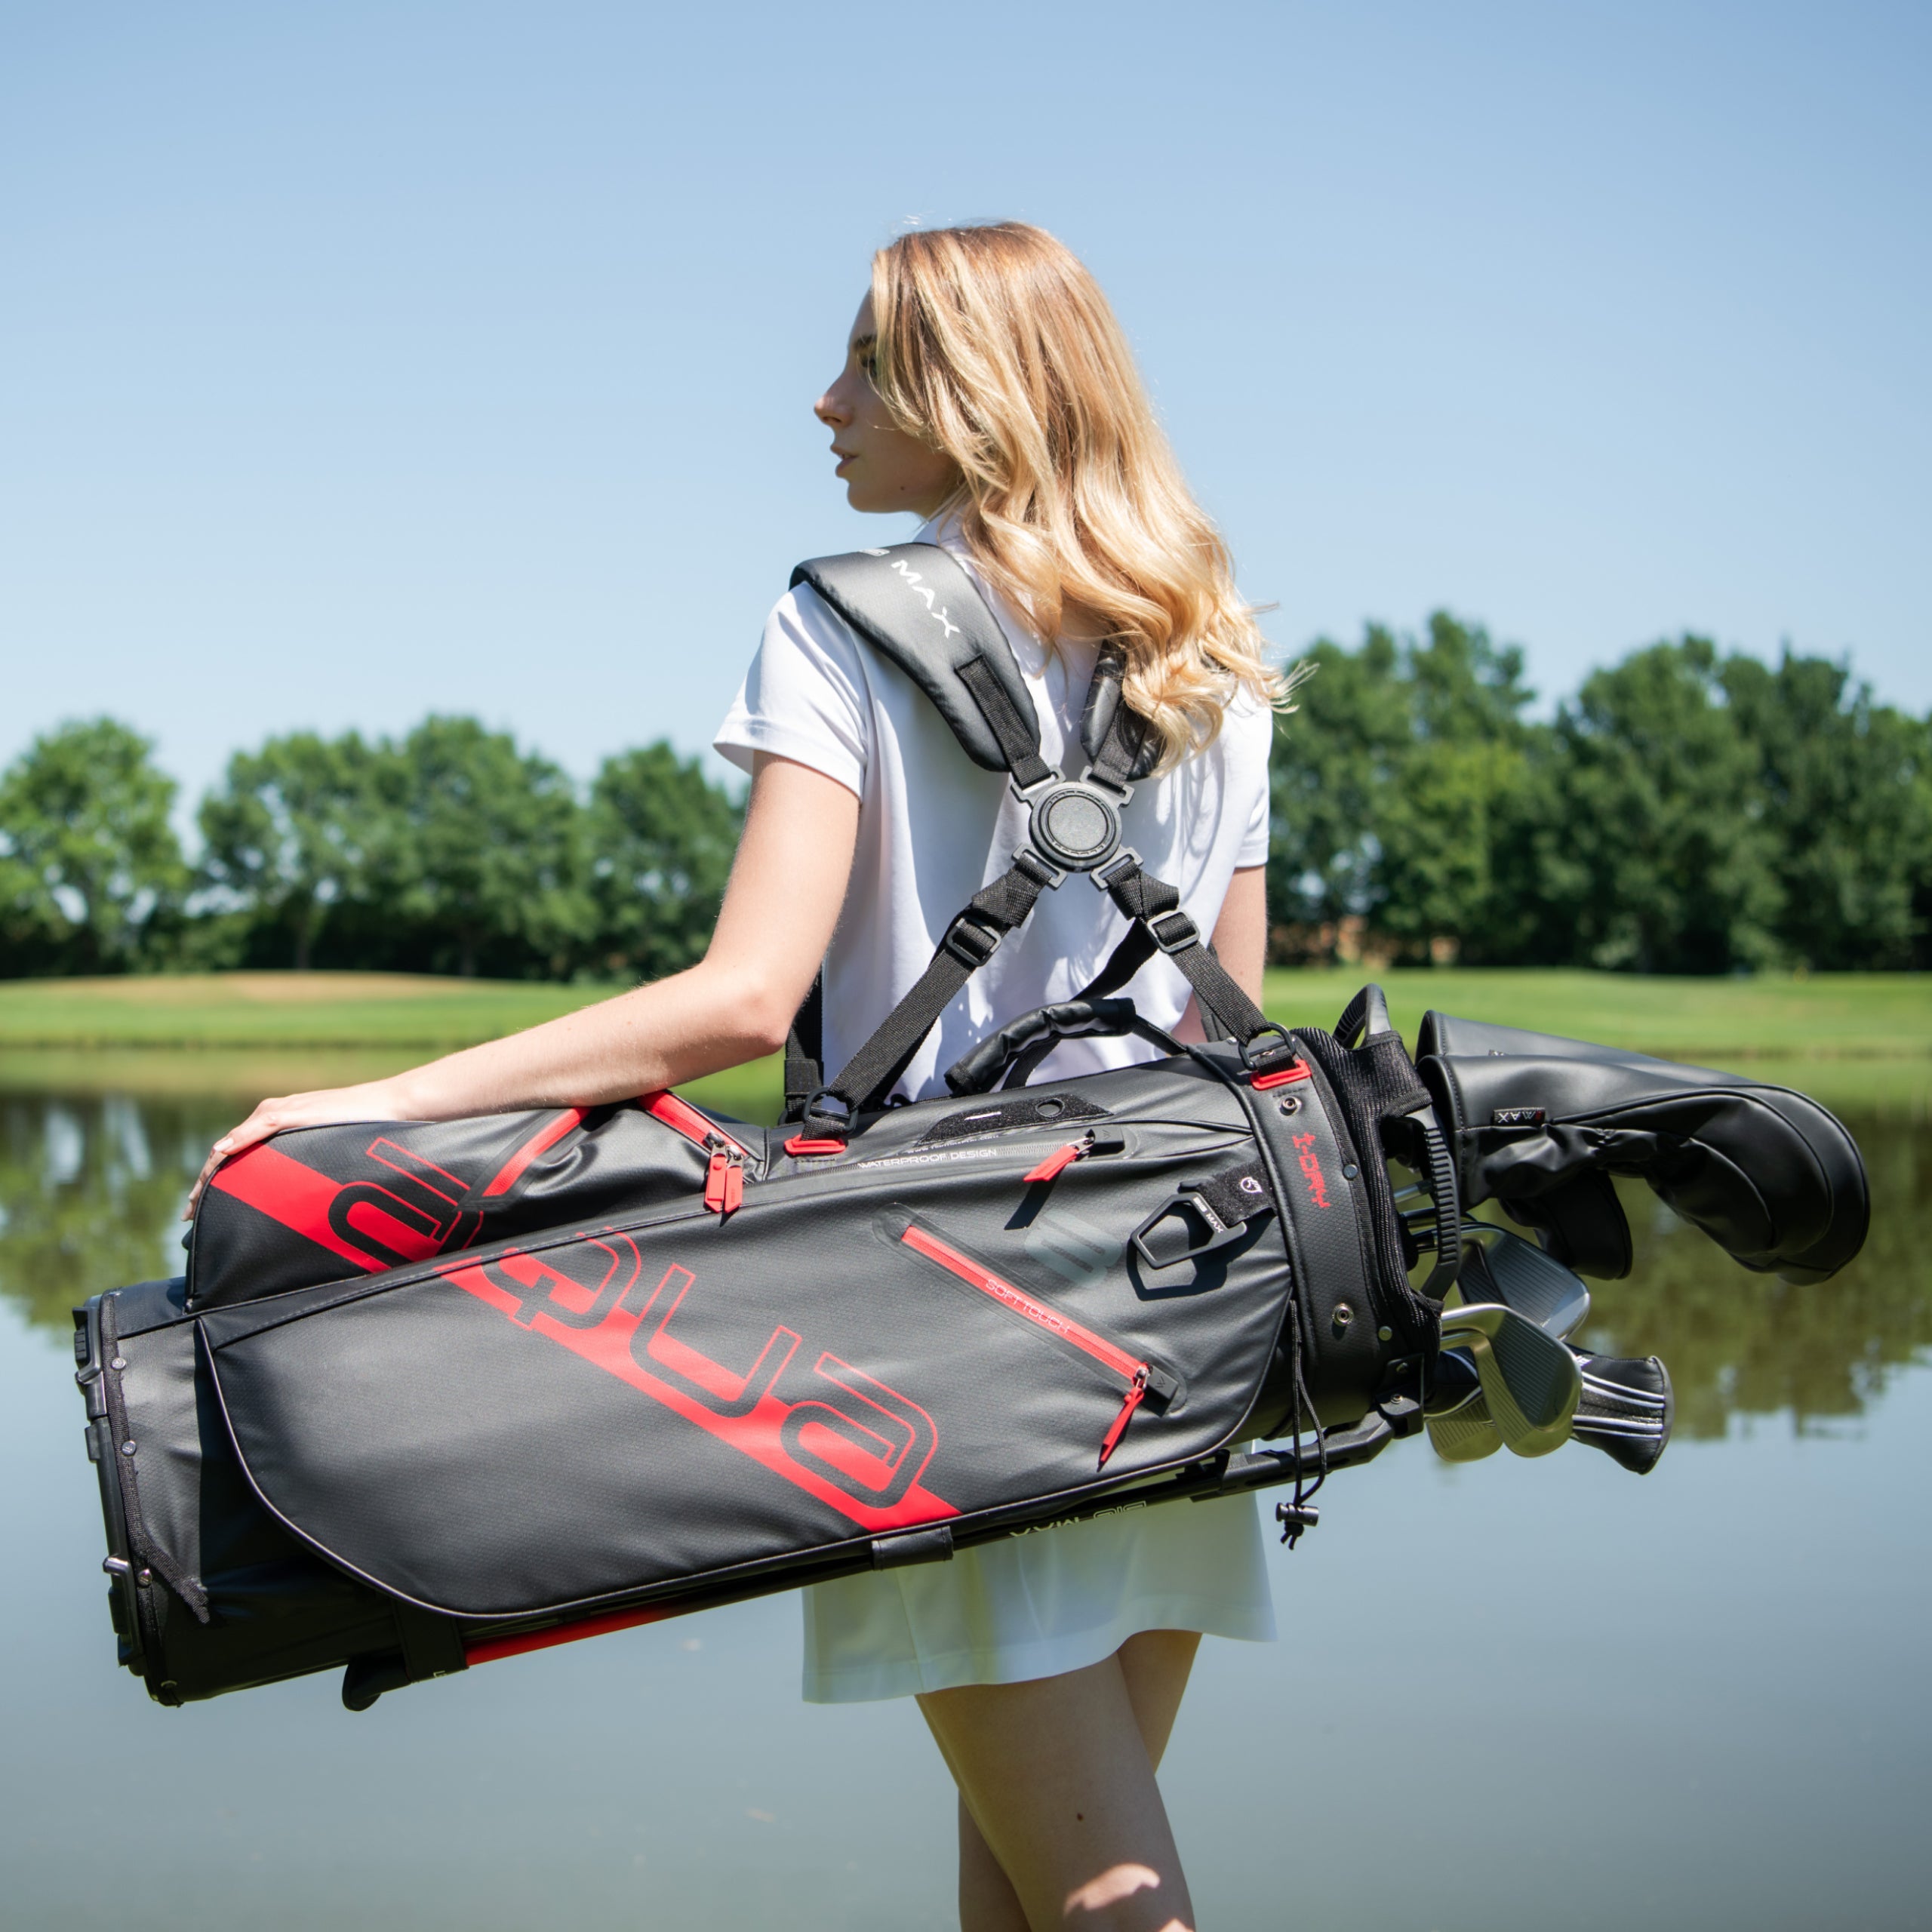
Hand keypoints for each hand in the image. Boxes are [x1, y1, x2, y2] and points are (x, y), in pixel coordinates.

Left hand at [186, 1078, 410, 1218]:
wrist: (390, 1104)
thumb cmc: (364, 1127)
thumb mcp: (324, 1147)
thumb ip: (303, 1161)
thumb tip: (294, 1196)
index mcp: (276, 1123)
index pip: (234, 1154)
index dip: (213, 1181)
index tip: (201, 1210)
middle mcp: (271, 1114)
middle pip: (225, 1151)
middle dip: (204, 1184)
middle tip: (188, 1215)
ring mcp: (281, 1111)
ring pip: (233, 1143)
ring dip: (211, 1171)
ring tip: (196, 1199)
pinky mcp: (293, 1111)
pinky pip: (258, 1128)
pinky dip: (237, 1141)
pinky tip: (221, 1156)